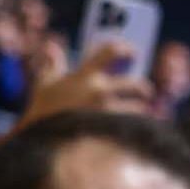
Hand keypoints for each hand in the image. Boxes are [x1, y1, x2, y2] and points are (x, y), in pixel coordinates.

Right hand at [16, 41, 153, 129]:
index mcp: (84, 75)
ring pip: (139, 107)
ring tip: (138, 114)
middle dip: (144, 88)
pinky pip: (135, 125)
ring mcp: (108, 111)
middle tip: (146, 92)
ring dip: (140, 110)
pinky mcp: (113, 129)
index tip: (133, 52)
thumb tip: (51, 46)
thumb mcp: (44, 85)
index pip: (109, 51)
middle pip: (136, 83)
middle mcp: (99, 90)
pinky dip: (138, 126)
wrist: (43, 142)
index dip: (125, 48)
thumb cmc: (43, 112)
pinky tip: (135, 129)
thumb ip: (52, 64)